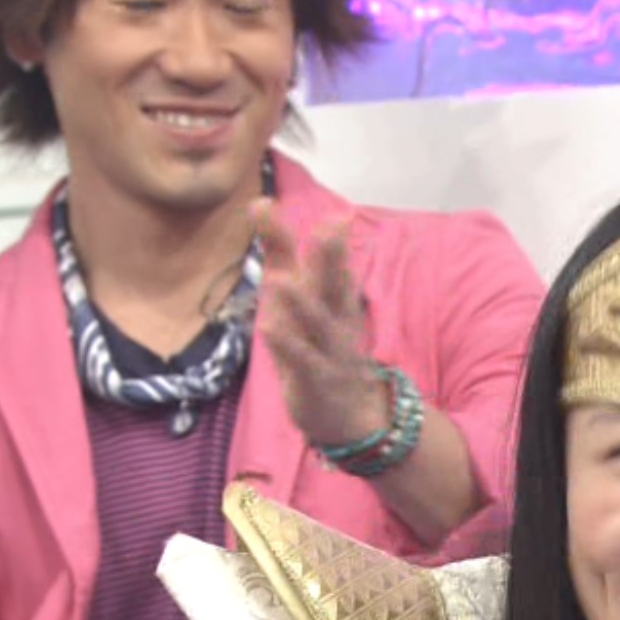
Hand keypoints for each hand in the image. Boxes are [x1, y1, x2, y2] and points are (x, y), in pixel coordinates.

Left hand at [252, 198, 390, 447]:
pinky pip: (303, 361)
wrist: (351, 415)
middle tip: (325, 229)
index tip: (284, 204)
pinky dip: (288, 345)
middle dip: (330, 258)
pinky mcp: (318, 379)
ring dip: (302, 302)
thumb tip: (272, 209)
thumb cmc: (322, 351)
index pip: (323, 260)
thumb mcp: (303, 302)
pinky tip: (268, 328)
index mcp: (333, 297)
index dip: (316, 235)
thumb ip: (285, 258)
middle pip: (332, 284)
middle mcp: (336, 318)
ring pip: (319, 323)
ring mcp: (330, 349)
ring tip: (279, 279)